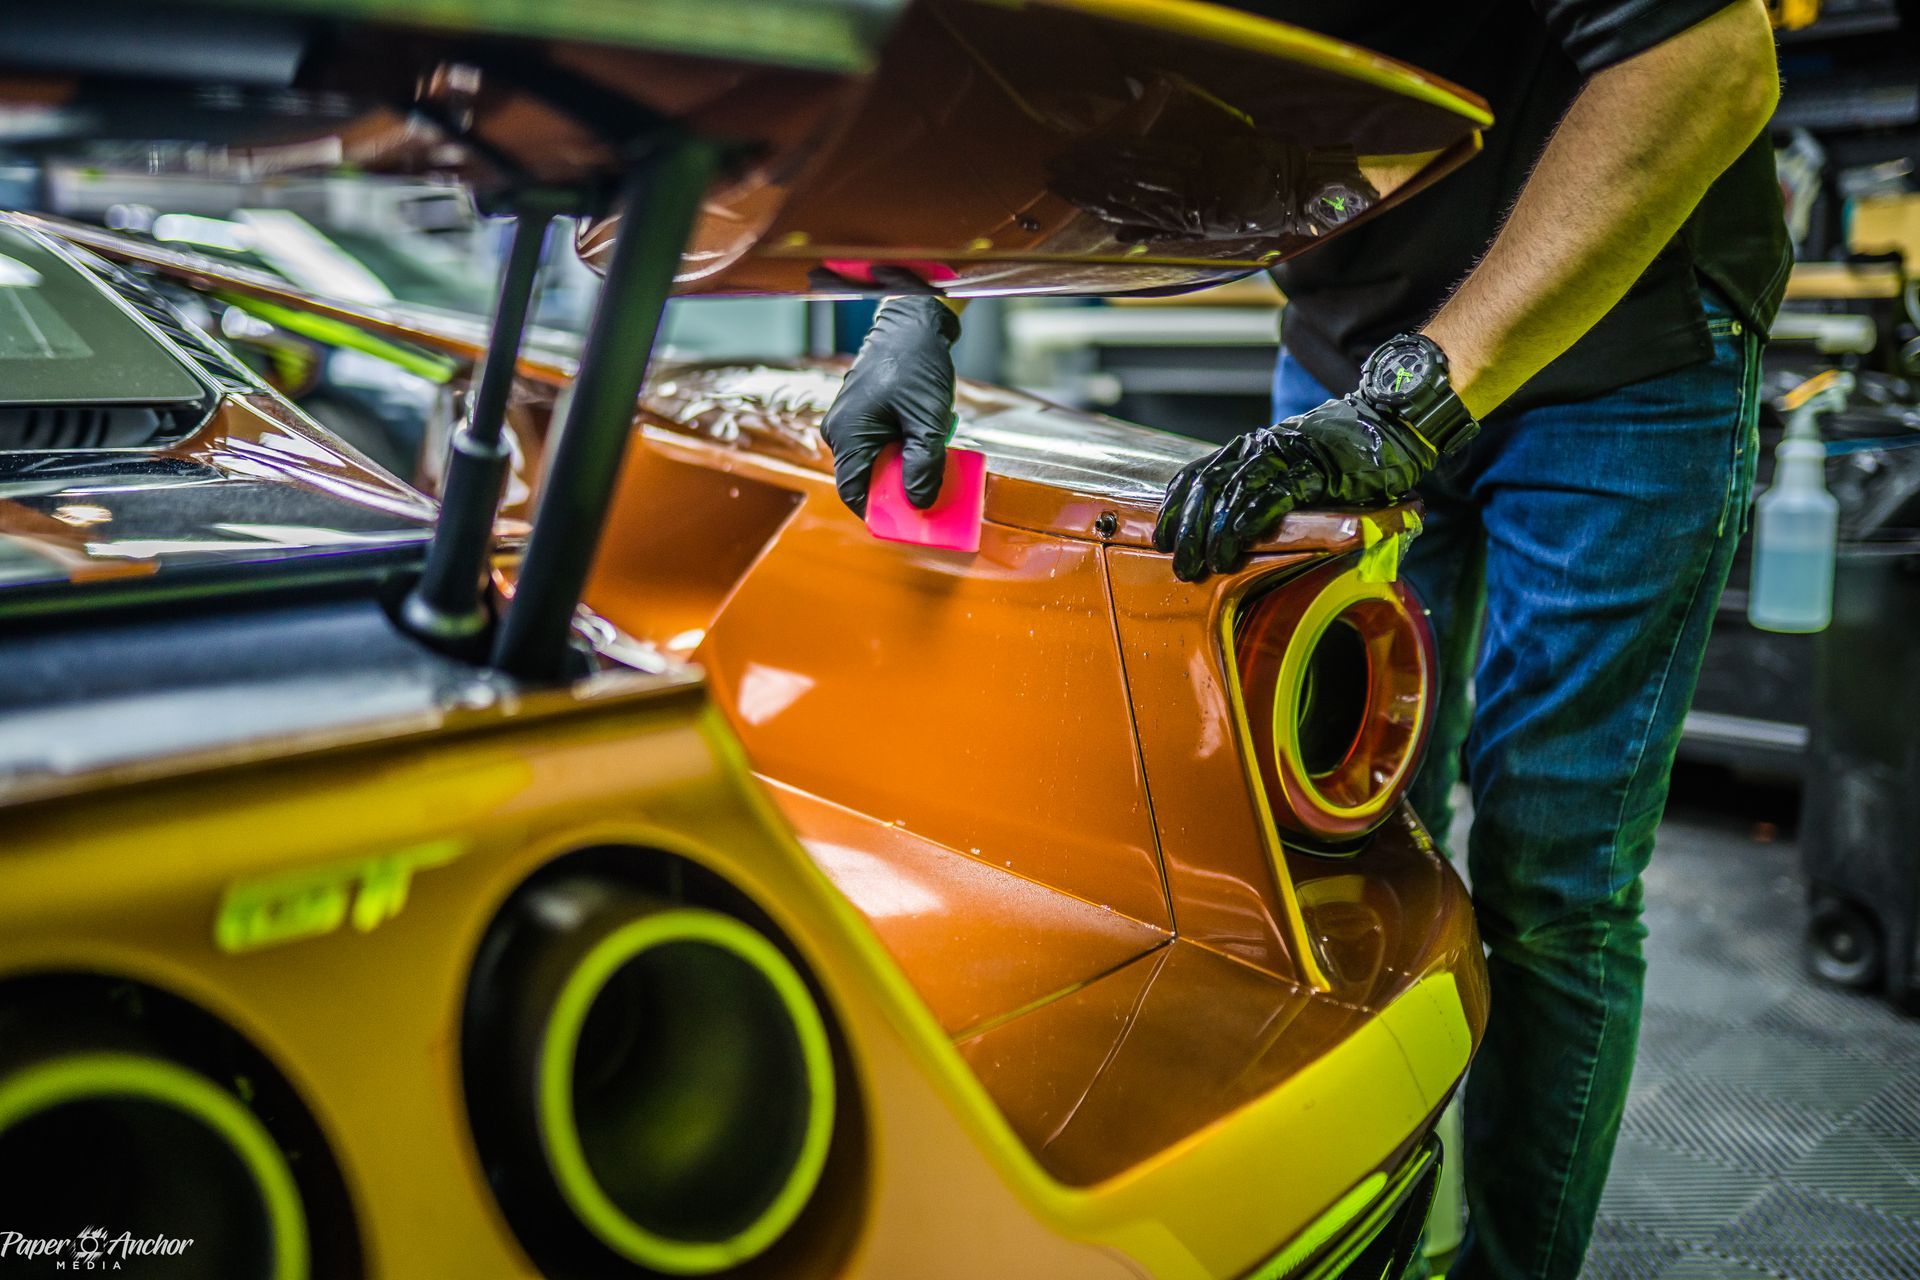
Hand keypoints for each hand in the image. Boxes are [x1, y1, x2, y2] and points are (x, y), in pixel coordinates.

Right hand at [821, 296, 959, 515]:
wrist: (914, 320)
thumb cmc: (915, 363)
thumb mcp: (927, 420)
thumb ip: (924, 464)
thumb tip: (920, 503)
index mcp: (847, 434)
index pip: (854, 492)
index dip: (880, 513)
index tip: (910, 525)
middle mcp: (842, 430)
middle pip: (869, 478)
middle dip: (901, 490)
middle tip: (934, 495)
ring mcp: (852, 421)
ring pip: (880, 461)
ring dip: (909, 467)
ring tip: (938, 458)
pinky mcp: (867, 413)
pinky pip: (885, 444)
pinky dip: (908, 449)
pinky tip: (931, 438)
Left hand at [1154, 396, 1436, 581]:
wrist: (1391, 422)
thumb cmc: (1343, 457)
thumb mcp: (1293, 474)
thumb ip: (1266, 497)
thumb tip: (1238, 538)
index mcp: (1248, 449)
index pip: (1196, 475)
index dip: (1175, 509)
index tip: (1161, 539)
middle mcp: (1258, 448)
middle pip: (1207, 488)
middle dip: (1189, 531)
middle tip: (1182, 567)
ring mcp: (1285, 456)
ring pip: (1233, 492)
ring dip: (1215, 532)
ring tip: (1206, 563)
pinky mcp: (1314, 469)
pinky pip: (1275, 493)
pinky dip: (1253, 516)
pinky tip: (1238, 538)